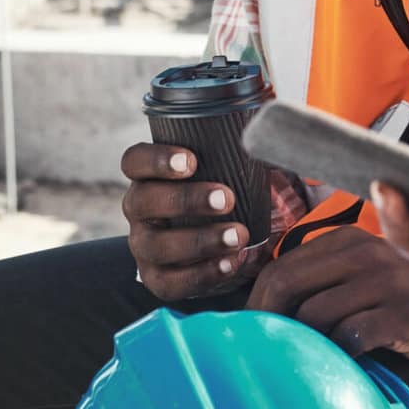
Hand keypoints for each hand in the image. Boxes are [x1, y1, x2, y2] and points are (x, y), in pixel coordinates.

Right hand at [121, 142, 250, 301]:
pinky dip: (203, 274)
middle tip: (227, 199)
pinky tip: (231, 263)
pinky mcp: (157, 279)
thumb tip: (274, 126)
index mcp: (149, 176)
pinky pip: (171, 282)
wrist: (222, 244)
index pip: (134, 161)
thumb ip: (244, 149)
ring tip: (239, 236)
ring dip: (199, 240)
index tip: (192, 161)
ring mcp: (144, 246)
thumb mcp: (229, 170)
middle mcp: (139, 210)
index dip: (155, 159)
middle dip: (186, 199)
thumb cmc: (223, 196)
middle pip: (143, 201)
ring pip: (156, 245)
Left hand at [244, 224, 408, 365]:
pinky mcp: (408, 313)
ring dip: (302, 346)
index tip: (248, 334)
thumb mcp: (368, 278)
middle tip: (258, 355)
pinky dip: (337, 357)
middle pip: (287, 286)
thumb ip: (327, 282)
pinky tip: (340, 369)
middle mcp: (366, 252)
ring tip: (299, 366)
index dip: (255, 304)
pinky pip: (352, 337)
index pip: (280, 268)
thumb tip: (264, 313)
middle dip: (265, 324)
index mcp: (349, 240)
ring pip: (315, 314)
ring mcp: (388, 280)